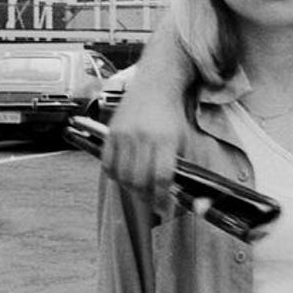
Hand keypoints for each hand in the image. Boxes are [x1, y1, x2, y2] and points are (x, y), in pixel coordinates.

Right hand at [100, 75, 185, 200]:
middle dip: (146, 197)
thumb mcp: (184, 138)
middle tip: (151, 201)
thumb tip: (182, 190)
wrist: (155, 85)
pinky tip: (124, 175)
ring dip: (130, 189)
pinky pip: (108, 165)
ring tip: (139, 189)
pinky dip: (115, 175)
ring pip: (122, 176)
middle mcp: (142, 138)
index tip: (164, 207)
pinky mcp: (111, 133)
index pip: (161, 177)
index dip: (162, 197)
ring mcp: (124, 135)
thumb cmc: (171, 114)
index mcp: (165, 140)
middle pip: (139, 180)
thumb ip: (183, 164)